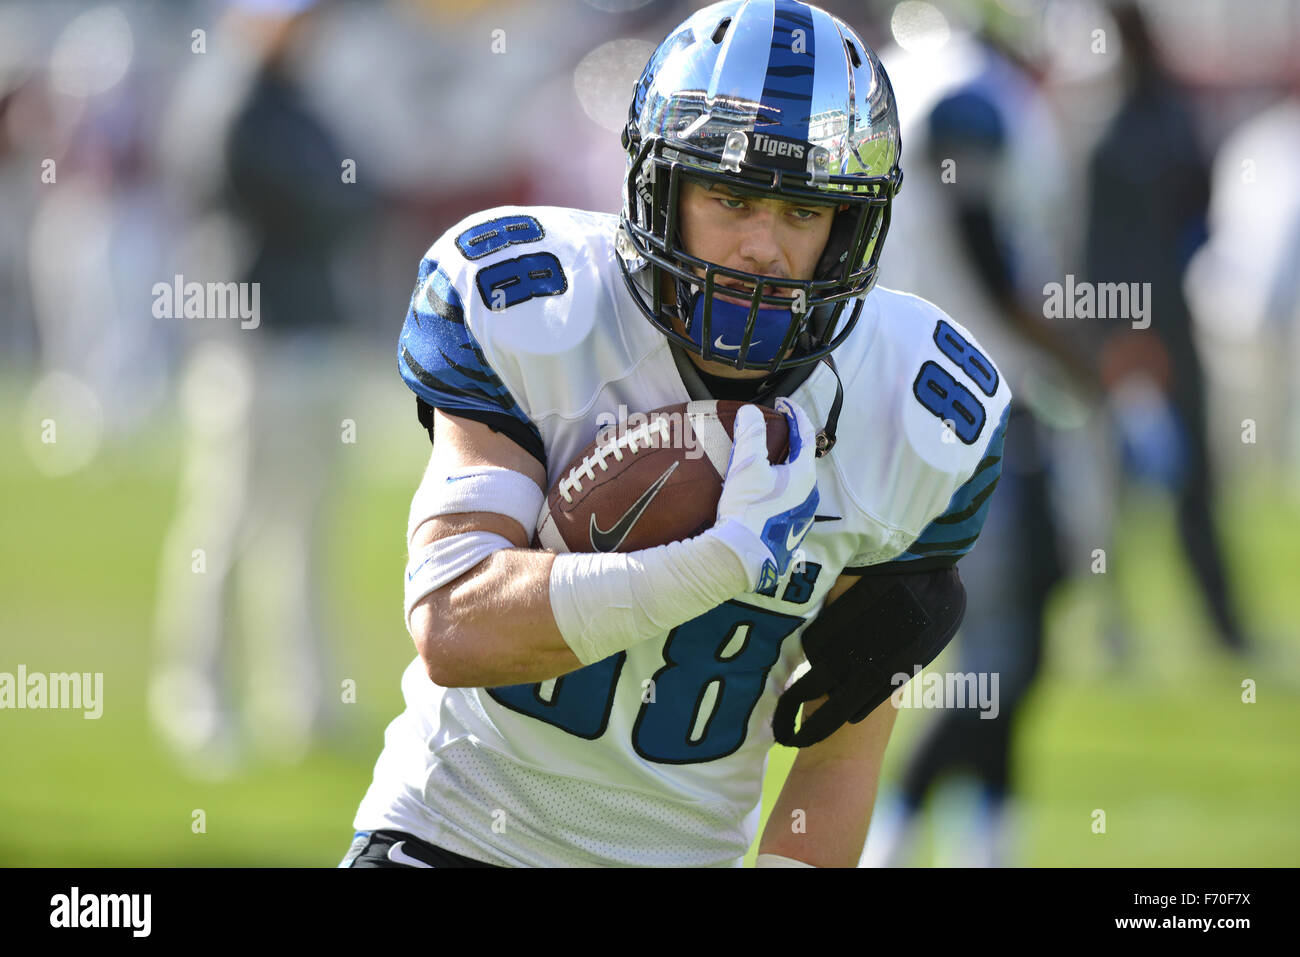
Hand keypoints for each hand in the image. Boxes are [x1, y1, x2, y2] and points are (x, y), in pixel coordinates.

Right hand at [708, 397, 819, 592]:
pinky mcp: (790, 531)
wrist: (743, 556)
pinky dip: (777, 488)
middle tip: (772, 431)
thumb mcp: (747, 465)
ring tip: (764, 462)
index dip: (794, 415)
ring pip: (795, 482)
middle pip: (802, 460)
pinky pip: (787, 501)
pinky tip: (761, 492)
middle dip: (789, 443)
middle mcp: (810, 495)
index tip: (782, 403)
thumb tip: (751, 411)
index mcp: (804, 475)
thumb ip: (750, 434)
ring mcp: (802, 516)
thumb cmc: (748, 508)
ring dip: (782, 468)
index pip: (806, 435)